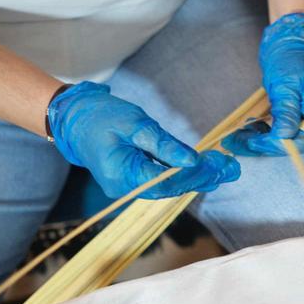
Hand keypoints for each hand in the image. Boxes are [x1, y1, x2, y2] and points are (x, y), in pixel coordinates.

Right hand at [48, 82, 239, 198]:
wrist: (72, 118)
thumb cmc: (100, 116)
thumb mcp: (135, 124)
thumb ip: (164, 145)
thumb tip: (192, 160)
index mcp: (123, 175)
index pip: (167, 181)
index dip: (196, 174)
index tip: (219, 164)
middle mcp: (126, 187)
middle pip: (171, 187)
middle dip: (202, 177)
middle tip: (231, 169)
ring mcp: (129, 185)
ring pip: (168, 185)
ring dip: (196, 177)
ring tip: (224, 169)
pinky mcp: (132, 178)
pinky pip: (161, 180)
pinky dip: (182, 174)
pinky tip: (203, 169)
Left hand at [222, 12, 303, 155]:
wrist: (297, 46)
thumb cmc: (293, 59)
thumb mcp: (286, 81)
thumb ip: (287, 109)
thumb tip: (284, 135)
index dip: (280, 144)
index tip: (254, 142)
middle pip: (295, 144)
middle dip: (264, 146)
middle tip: (235, 142)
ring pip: (284, 140)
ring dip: (258, 142)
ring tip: (234, 138)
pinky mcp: (297, 121)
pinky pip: (280, 133)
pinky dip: (262, 134)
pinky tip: (247, 129)